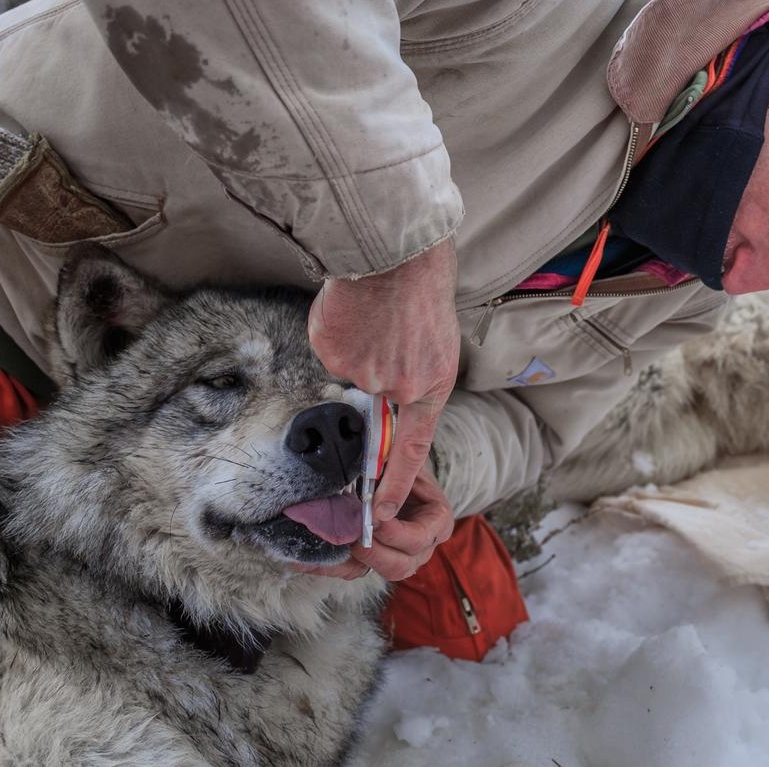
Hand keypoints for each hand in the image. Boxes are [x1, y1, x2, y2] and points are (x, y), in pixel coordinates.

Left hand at [298, 469, 454, 580]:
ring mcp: (399, 554)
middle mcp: (423, 544)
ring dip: (354, 561)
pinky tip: (312, 557)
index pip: (420, 539)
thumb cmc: (401, 458)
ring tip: (334, 543)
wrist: (390, 462)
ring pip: (378, 572)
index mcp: (437, 521)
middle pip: (402, 566)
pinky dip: (334, 565)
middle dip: (373, 553)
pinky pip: (356, 570)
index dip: (395, 534)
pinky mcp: (375, 556)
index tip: (372, 520)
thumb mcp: (405, 459)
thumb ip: (398, 479)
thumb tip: (380, 513)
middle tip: (352, 537)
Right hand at [308, 238, 460, 531]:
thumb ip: (412, 382)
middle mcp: (397, 388)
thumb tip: (385, 401)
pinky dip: (340, 334)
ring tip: (376, 316)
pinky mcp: (333, 353)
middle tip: (383, 345)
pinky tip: (356, 312)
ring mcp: (363, 372)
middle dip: (376, 378)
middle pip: (375, 403)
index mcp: (431, 389)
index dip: (395, 482)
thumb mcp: (437, 349)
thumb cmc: (424, 298)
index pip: (413, 449)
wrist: (400, 256)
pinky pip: (331, 351)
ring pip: (352, 372)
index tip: (380, 511)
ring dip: (359, 348)